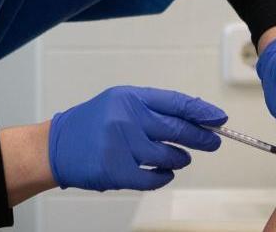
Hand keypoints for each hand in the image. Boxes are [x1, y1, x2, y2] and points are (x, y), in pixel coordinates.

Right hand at [48, 86, 226, 191]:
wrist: (56, 146)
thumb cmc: (92, 124)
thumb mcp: (120, 103)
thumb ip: (154, 108)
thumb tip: (195, 118)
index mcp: (130, 97)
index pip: (175, 102)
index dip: (201, 111)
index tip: (218, 119)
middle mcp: (127, 118)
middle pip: (177, 129)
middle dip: (201, 137)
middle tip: (213, 141)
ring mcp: (121, 145)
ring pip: (168, 156)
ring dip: (180, 158)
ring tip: (181, 158)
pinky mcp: (116, 170)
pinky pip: (153, 178)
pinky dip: (164, 177)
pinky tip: (165, 173)